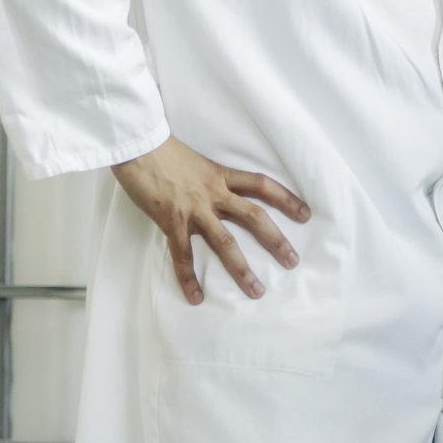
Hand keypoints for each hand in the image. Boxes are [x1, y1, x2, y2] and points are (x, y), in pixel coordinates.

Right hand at [112, 136, 312, 305]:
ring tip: (256, 291)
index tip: (305, 214)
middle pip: (254, 217)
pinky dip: (188, 277)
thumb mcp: (195, 162)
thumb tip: (213, 195)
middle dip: (276, 240)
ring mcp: (194, 208)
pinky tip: (196, 297)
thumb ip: (207, 180)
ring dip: (242, 269)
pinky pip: (183, 254)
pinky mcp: (172, 220)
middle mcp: (214, 192)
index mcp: (221, 175)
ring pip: (225, 242)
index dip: (287, 199)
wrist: (137, 145)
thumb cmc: (161, 151)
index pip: (262, 185)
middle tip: (293, 261)